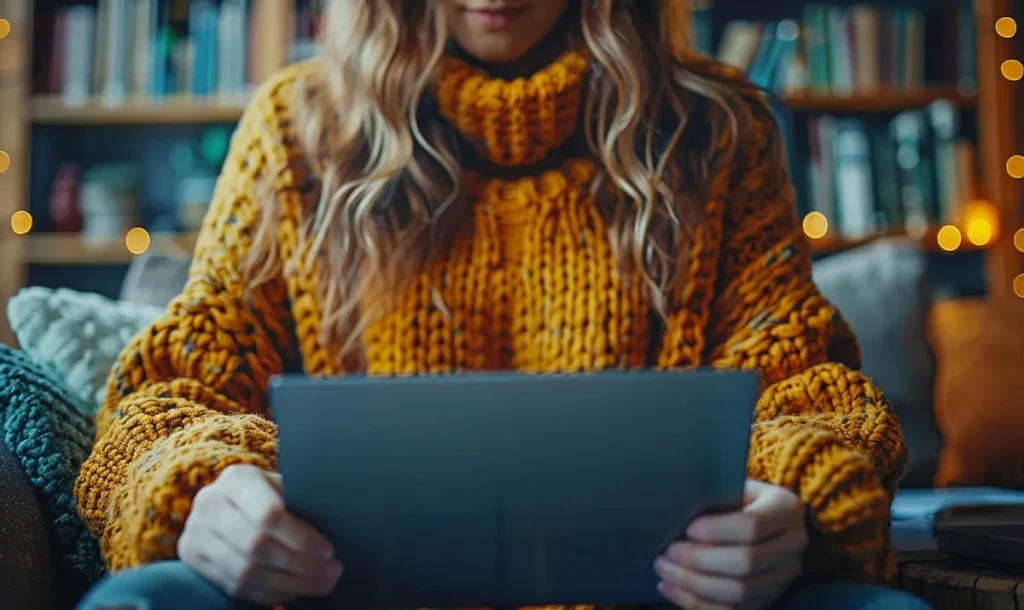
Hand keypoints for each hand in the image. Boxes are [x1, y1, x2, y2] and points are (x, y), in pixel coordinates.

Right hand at [178, 464, 342, 604]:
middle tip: (332, 573)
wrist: (223, 504)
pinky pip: (234, 586)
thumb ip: (299, 500)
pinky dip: (269, 593)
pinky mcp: (191, 557)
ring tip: (320, 584)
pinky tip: (294, 591)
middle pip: (257, 546)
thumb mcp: (281, 486)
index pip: (269, 514)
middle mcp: (209, 502)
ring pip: (245, 571)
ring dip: (289, 584)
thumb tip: (337, 518)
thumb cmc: (268, 493)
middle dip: (300, 565)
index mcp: (237, 479)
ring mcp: (195, 532)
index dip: (301, 538)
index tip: (328, 550)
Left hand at [654, 479, 807, 609]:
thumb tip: (678, 515)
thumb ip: (716, 498)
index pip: (752, 526)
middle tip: (667, 554)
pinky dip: (697, 603)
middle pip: (746, 563)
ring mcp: (784, 576)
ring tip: (665, 571)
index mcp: (786, 508)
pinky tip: (671, 589)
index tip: (687, 529)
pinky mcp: (769, 598)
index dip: (716, 531)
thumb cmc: (740, 497)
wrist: (766, 520)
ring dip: (694, 585)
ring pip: (740, 593)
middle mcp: (793, 545)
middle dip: (699, 561)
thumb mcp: (735, 486)